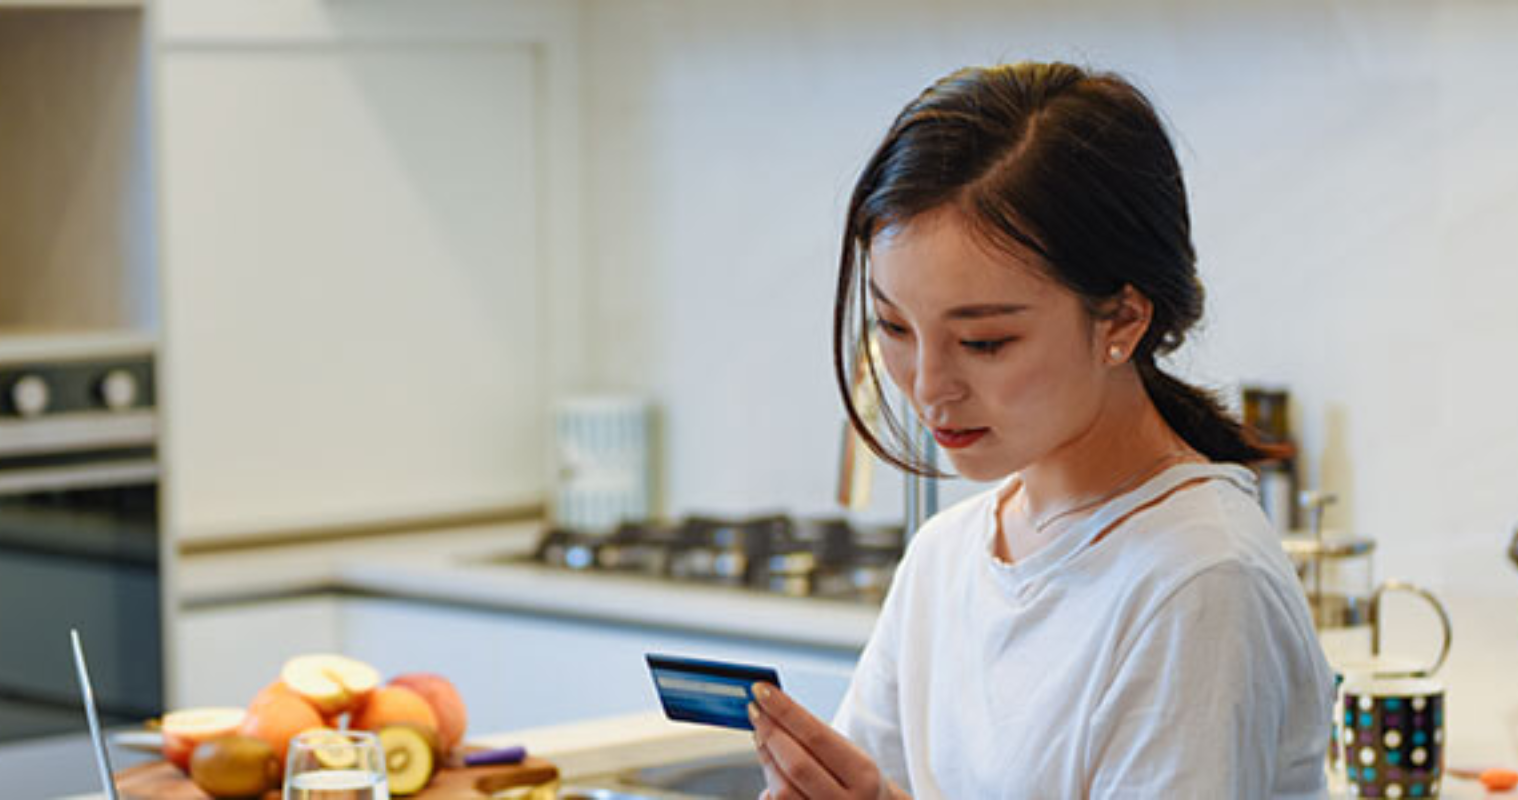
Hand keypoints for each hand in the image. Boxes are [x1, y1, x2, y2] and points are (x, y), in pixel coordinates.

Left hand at [749, 682, 908, 799]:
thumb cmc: (855, 780)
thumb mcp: (851, 755)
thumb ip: (815, 738)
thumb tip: (771, 710)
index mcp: (864, 775)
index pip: (816, 736)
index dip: (784, 711)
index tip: (761, 691)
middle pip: (796, 764)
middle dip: (770, 733)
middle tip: (754, 710)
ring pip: (781, 791)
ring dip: (765, 758)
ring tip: (761, 736)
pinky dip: (769, 785)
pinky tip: (772, 769)